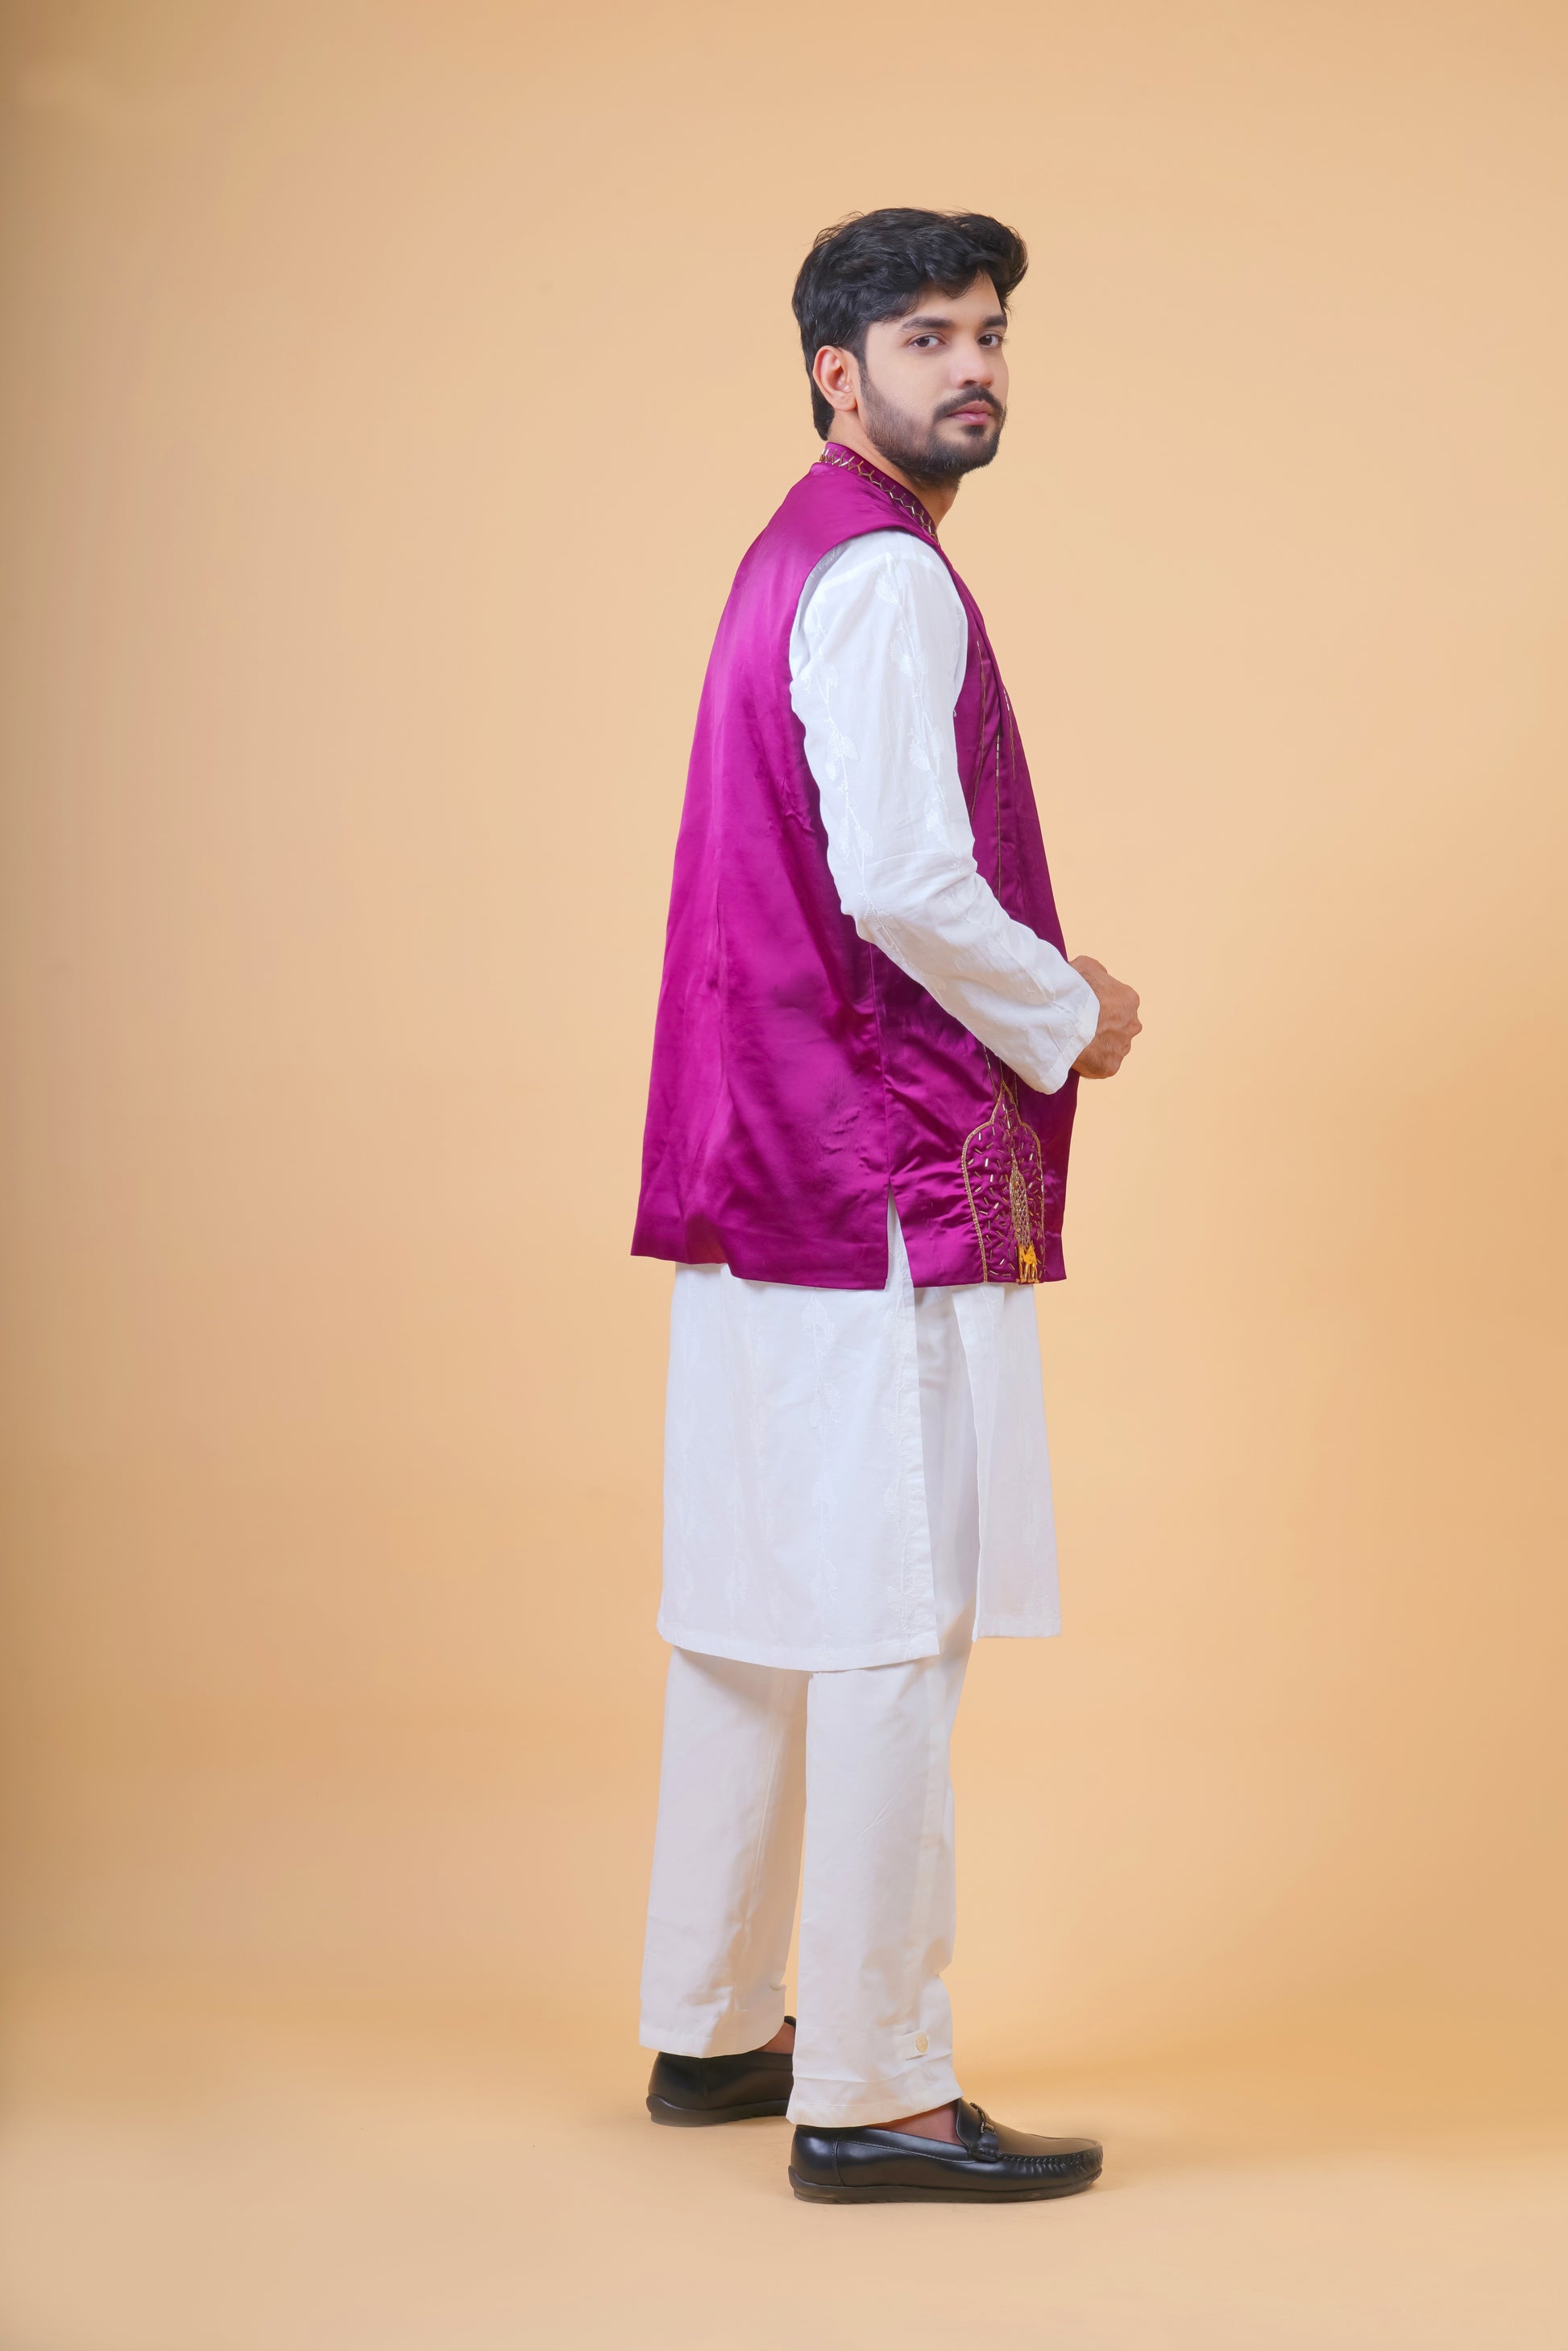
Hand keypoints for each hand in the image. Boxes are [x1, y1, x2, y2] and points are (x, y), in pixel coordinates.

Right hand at [1069, 955, 1141, 1079]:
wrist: (1065, 1018)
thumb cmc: (1075, 990)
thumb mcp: (1086, 965)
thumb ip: (1097, 972)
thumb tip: (1098, 978)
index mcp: (1129, 1000)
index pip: (1118, 1003)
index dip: (1100, 1005)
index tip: (1085, 1008)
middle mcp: (1132, 1024)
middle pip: (1118, 1027)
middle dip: (1103, 1027)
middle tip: (1081, 1026)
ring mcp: (1122, 1047)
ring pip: (1111, 1047)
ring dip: (1098, 1045)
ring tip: (1076, 1040)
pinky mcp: (1111, 1067)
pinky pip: (1101, 1064)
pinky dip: (1091, 1062)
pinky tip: (1076, 1054)